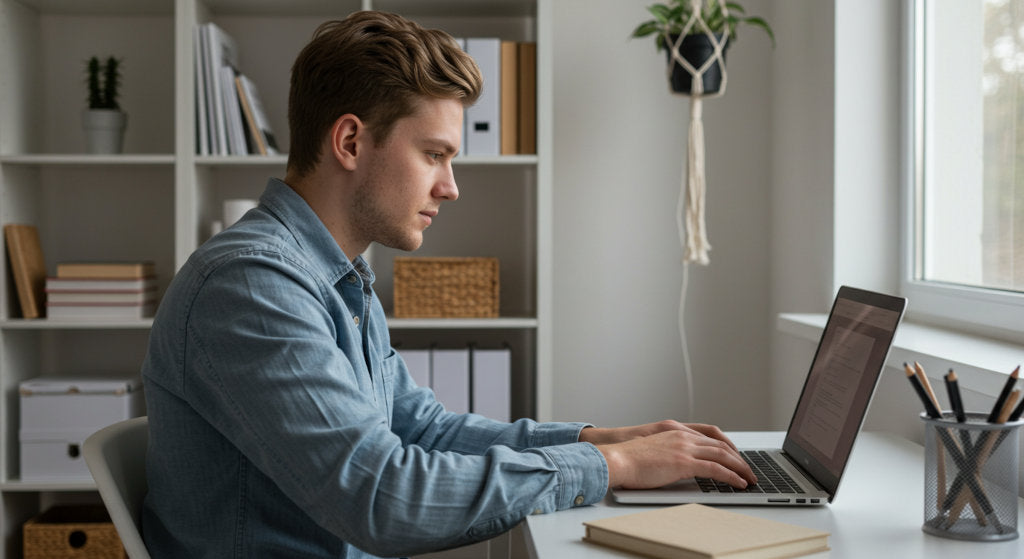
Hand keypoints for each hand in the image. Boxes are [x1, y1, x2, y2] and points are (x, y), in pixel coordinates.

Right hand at [583, 422, 755, 489]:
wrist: (616, 458)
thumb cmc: (628, 458)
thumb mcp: (654, 449)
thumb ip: (669, 452)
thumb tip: (679, 465)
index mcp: (675, 430)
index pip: (710, 433)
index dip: (727, 444)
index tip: (735, 455)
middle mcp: (683, 435)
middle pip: (721, 444)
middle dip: (738, 458)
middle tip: (748, 470)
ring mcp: (684, 447)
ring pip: (722, 455)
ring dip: (740, 467)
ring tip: (749, 478)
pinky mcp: (684, 462)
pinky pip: (715, 468)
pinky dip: (731, 476)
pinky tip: (738, 483)